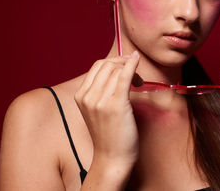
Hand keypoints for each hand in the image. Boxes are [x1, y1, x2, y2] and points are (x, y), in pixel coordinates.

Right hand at [74, 52, 139, 167]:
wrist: (112, 158)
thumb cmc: (109, 135)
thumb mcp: (97, 111)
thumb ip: (100, 92)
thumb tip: (116, 71)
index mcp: (81, 96)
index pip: (97, 66)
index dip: (114, 61)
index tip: (126, 64)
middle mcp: (87, 96)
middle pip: (106, 65)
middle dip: (123, 63)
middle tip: (135, 72)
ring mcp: (100, 100)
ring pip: (116, 69)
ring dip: (131, 69)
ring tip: (138, 82)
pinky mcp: (115, 105)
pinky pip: (124, 76)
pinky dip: (132, 65)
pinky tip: (137, 60)